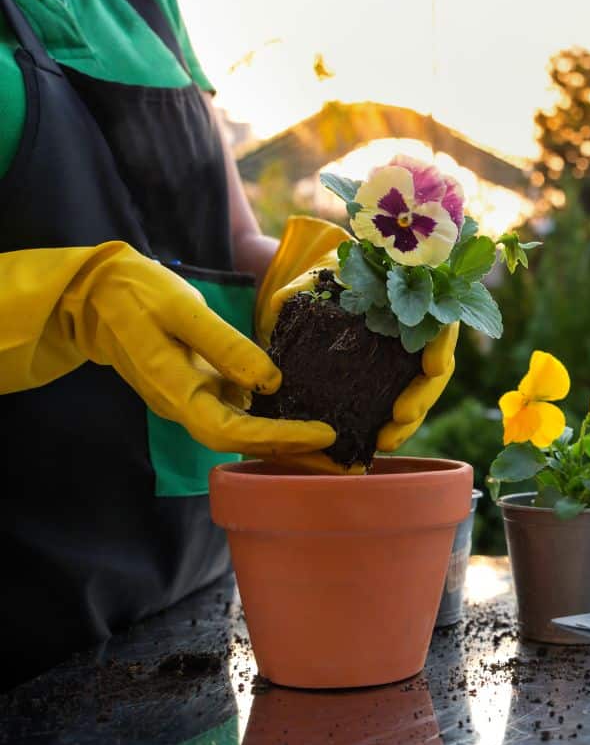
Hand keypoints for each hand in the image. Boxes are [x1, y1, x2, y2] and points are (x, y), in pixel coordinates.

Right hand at [0, 242, 335, 455]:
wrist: (96, 296)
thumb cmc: (138, 296)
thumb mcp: (183, 310)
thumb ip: (224, 346)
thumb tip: (271, 382)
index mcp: (176, 392)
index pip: (233, 432)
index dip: (280, 438)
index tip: (323, 433)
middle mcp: (184, 406)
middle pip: (241, 442)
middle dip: (290, 448)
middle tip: (339, 448)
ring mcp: (190, 399)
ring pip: (240, 431)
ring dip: (282, 438)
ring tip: (329, 438)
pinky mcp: (197, 388)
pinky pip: (236, 412)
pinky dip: (268, 417)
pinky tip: (300, 410)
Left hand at [255, 217, 459, 473]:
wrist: (336, 289)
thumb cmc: (337, 278)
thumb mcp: (322, 276)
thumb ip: (305, 287)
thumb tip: (280, 305)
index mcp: (414, 300)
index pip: (441, 320)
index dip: (441, 344)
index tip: (433, 367)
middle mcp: (421, 332)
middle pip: (438, 367)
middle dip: (423, 395)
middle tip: (401, 415)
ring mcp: (412, 359)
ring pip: (423, 392)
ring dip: (409, 421)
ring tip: (385, 441)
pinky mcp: (396, 381)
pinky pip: (404, 405)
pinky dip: (394, 426)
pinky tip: (376, 442)